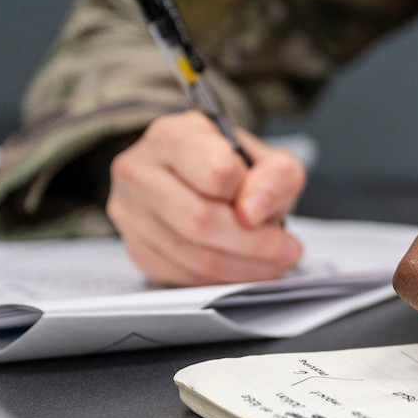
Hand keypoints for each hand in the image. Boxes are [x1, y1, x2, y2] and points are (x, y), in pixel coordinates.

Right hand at [107, 110, 305, 285]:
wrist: (198, 177)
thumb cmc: (231, 166)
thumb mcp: (268, 159)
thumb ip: (276, 176)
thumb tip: (253, 210)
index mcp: (171, 136)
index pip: (215, 171)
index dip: (249, 194)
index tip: (268, 208)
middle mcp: (139, 171)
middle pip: (199, 220)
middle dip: (254, 244)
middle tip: (286, 250)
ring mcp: (131, 214)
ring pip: (192, 256)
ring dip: (244, 268)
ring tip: (274, 263)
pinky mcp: (137, 249)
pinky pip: (183, 277)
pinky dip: (223, 281)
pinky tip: (245, 270)